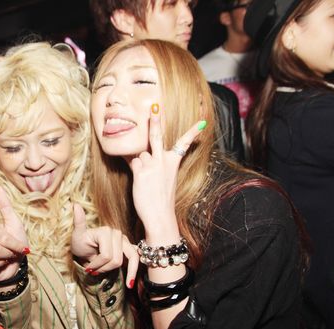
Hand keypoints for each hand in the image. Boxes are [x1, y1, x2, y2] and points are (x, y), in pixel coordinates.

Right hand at [0, 187, 29, 280]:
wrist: (13, 267)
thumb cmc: (15, 246)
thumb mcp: (15, 225)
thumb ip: (5, 207)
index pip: (2, 236)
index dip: (14, 244)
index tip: (21, 248)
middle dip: (9, 253)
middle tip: (11, 254)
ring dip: (3, 260)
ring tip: (5, 259)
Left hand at [70, 203, 138, 287]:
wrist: (84, 248)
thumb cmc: (80, 242)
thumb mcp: (77, 234)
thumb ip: (79, 221)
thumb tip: (75, 204)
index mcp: (107, 231)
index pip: (106, 255)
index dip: (97, 264)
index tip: (87, 267)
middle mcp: (118, 234)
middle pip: (116, 260)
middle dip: (103, 268)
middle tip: (92, 268)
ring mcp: (125, 241)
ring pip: (125, 262)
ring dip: (111, 270)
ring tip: (100, 272)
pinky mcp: (129, 249)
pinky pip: (135, 260)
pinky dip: (133, 272)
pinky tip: (130, 283)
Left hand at [130, 106, 204, 242]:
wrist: (159, 215)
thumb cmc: (162, 199)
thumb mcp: (164, 179)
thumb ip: (155, 163)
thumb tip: (139, 154)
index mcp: (173, 162)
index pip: (184, 144)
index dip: (192, 133)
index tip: (201, 123)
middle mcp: (164, 160)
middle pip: (157, 137)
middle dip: (155, 122)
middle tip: (154, 107)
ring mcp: (152, 165)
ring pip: (140, 155)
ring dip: (139, 165)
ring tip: (146, 181)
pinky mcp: (141, 171)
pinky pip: (132, 163)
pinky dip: (134, 169)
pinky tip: (140, 180)